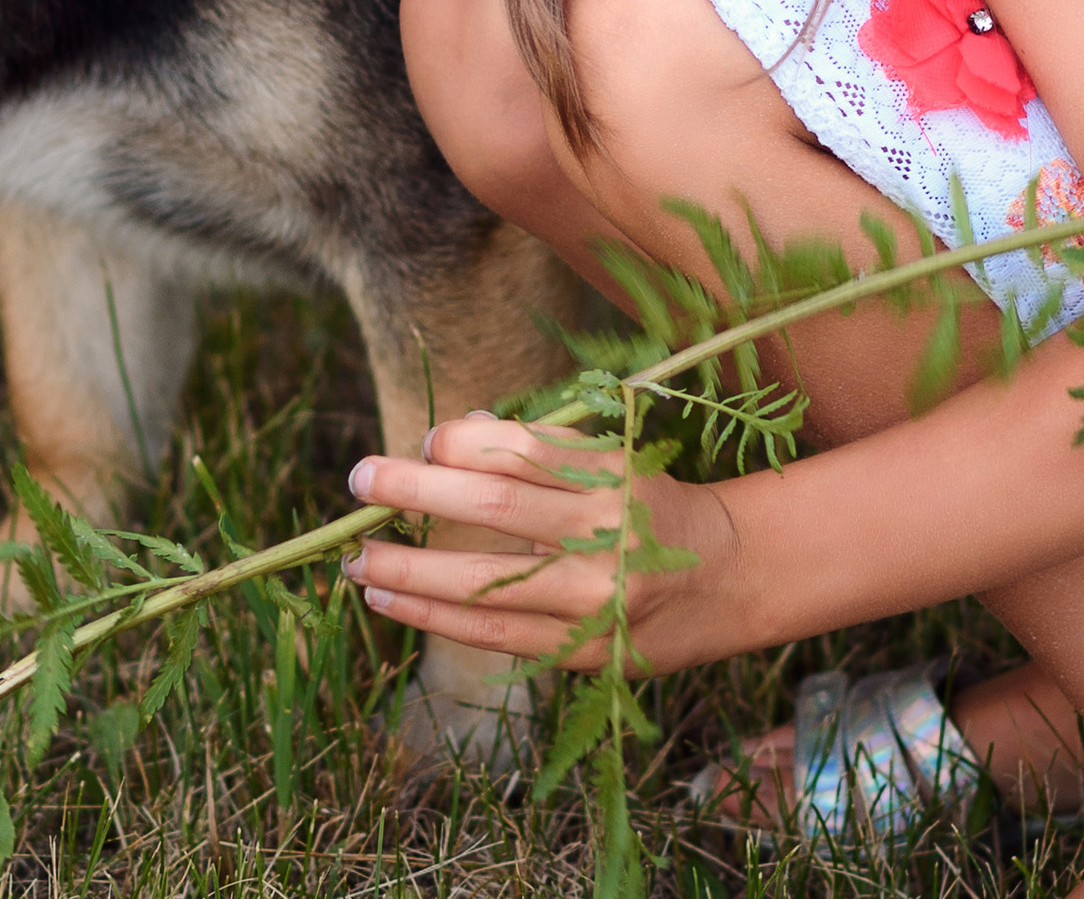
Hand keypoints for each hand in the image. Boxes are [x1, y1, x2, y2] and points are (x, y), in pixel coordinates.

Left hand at [342, 414, 747, 672]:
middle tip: (360, 479)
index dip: (463, 441)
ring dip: (409, 570)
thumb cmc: (651, 502)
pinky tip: (390, 600)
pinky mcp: (581, 651)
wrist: (727, 580)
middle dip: (417, 490)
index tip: (424, 439)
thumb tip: (458, 433)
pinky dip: (434, 616)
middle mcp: (604, 536)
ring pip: (485, 583)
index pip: (523, 449)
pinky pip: (495, 634)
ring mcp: (592, 601)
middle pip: (496, 506)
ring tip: (356, 560)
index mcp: (612, 475)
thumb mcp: (611, 457)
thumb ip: (539, 446)